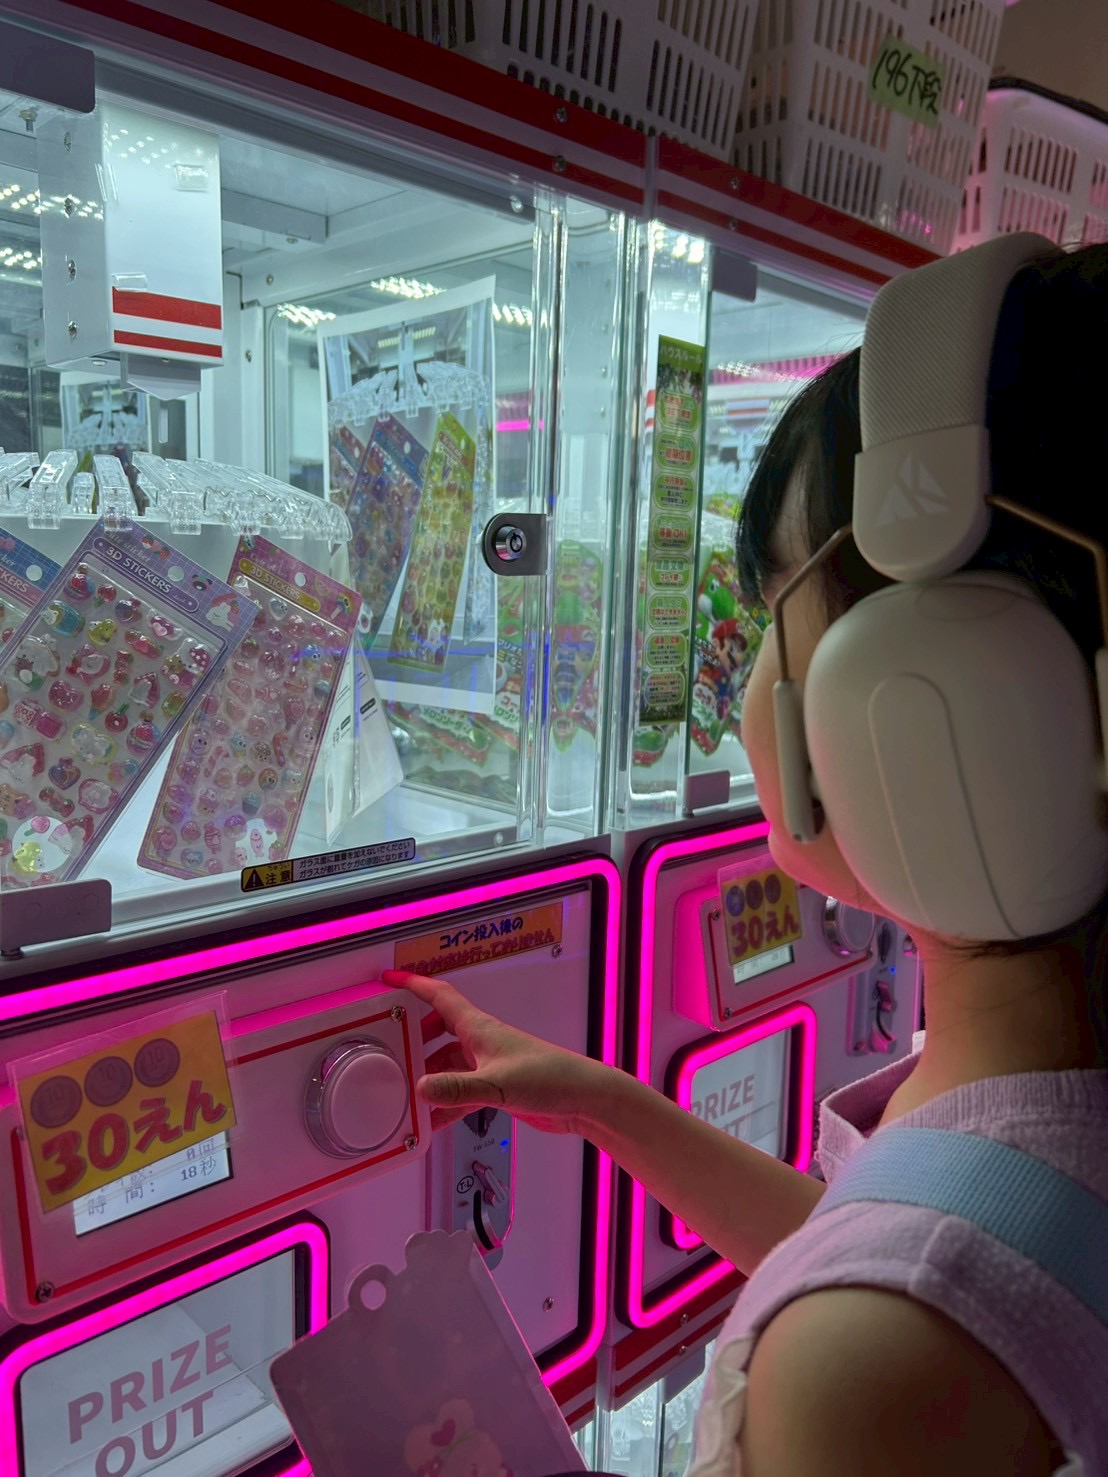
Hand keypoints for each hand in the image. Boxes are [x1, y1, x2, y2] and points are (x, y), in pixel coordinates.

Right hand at [382, 969, 603, 1135]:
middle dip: (414, 1035)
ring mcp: (488, 1065)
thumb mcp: (497, 1084)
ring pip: (448, 1064)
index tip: (389, 980)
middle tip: (390, 1047)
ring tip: (402, 1090)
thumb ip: (458, 1088)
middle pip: (439, 1030)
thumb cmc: (549, 1077)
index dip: (414, 985)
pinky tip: (429, 1121)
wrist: (583, 1098)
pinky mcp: (497, 1088)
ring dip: (428, 1075)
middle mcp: (481, 1043)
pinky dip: (444, 1103)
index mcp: (479, 1029)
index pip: (440, 997)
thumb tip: (420, 1088)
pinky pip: (461, 1092)